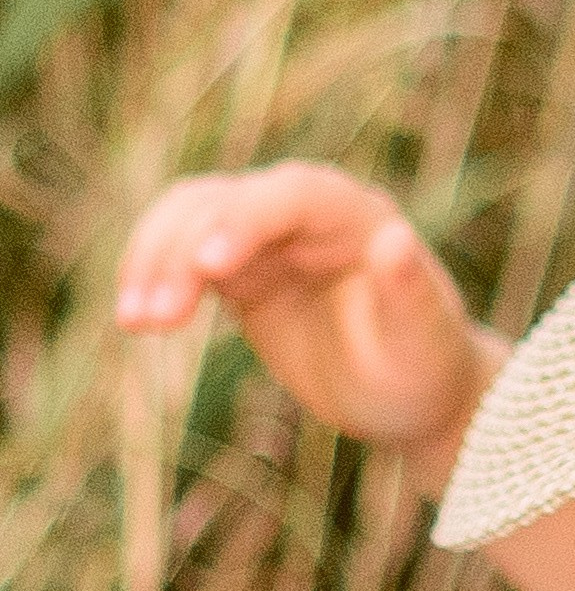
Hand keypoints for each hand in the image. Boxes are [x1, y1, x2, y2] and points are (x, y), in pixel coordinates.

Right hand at [116, 163, 500, 492]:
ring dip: (153, 261)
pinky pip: (180, 254)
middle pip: (226, 203)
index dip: (246, 220)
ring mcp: (267, 237)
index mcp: (356, 214)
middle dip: (183, 251)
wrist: (412, 396)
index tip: (210, 267)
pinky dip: (152, 278)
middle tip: (154, 318)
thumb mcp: (423, 341)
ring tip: (134, 322)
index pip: (291, 194)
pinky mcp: (239, 270)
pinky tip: (135, 319)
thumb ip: (410, 292)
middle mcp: (306, 213)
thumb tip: (396, 237)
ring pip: (190, 219)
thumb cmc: (424, 368)